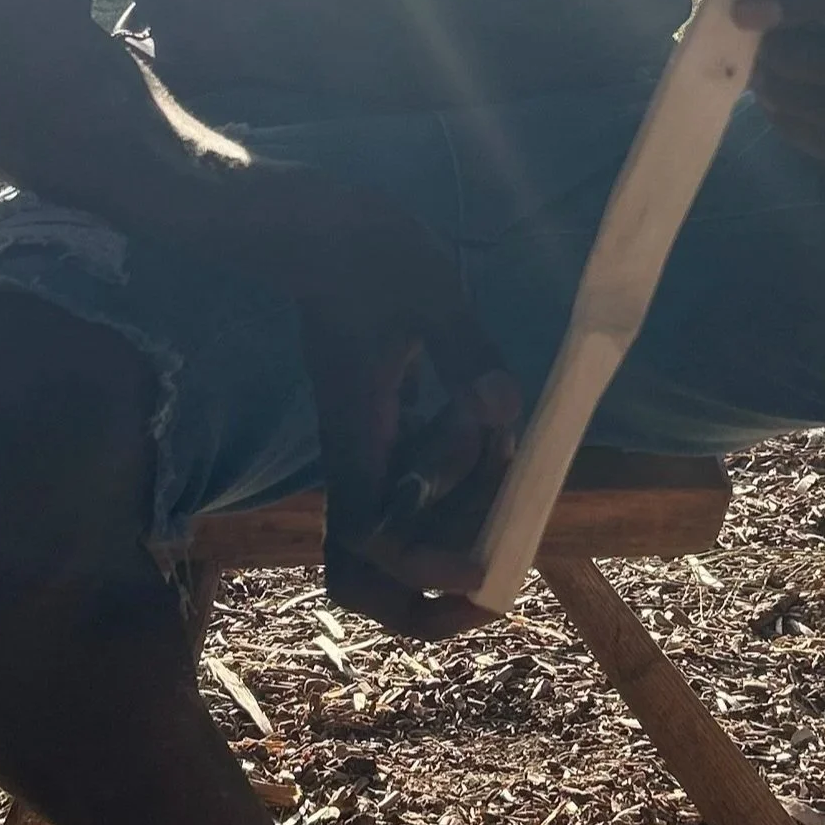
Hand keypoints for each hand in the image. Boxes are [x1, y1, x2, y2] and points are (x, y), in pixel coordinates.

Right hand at [292, 198, 520, 638]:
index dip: (423, 573)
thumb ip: (467, 352)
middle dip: (424, 597)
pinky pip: (412, 486)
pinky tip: (495, 451)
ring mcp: (365, 443)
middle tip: (492, 586)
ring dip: (451, 535)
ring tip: (510, 494)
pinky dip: (454, 492)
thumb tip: (505, 413)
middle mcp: (357, 455)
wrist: (314, 227)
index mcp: (359, 437)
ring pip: (395, 531)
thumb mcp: (429, 293)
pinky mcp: (379, 423)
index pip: (374, 544)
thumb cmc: (364, 254)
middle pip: (371, 567)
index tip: (478, 573)